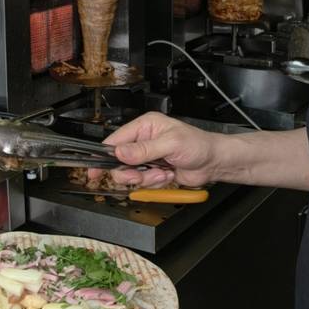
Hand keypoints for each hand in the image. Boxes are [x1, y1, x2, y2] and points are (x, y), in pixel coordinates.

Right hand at [96, 112, 220, 187]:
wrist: (214, 162)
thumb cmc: (199, 145)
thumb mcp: (171, 144)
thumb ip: (145, 150)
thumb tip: (120, 152)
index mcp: (145, 126)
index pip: (115, 140)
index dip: (103, 156)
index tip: (94, 170)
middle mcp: (144, 140)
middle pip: (119, 161)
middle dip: (130, 172)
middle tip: (142, 175)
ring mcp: (148, 157)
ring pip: (130, 174)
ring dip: (145, 178)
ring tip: (162, 173)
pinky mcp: (153, 171)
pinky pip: (143, 182)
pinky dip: (154, 182)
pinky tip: (168, 176)